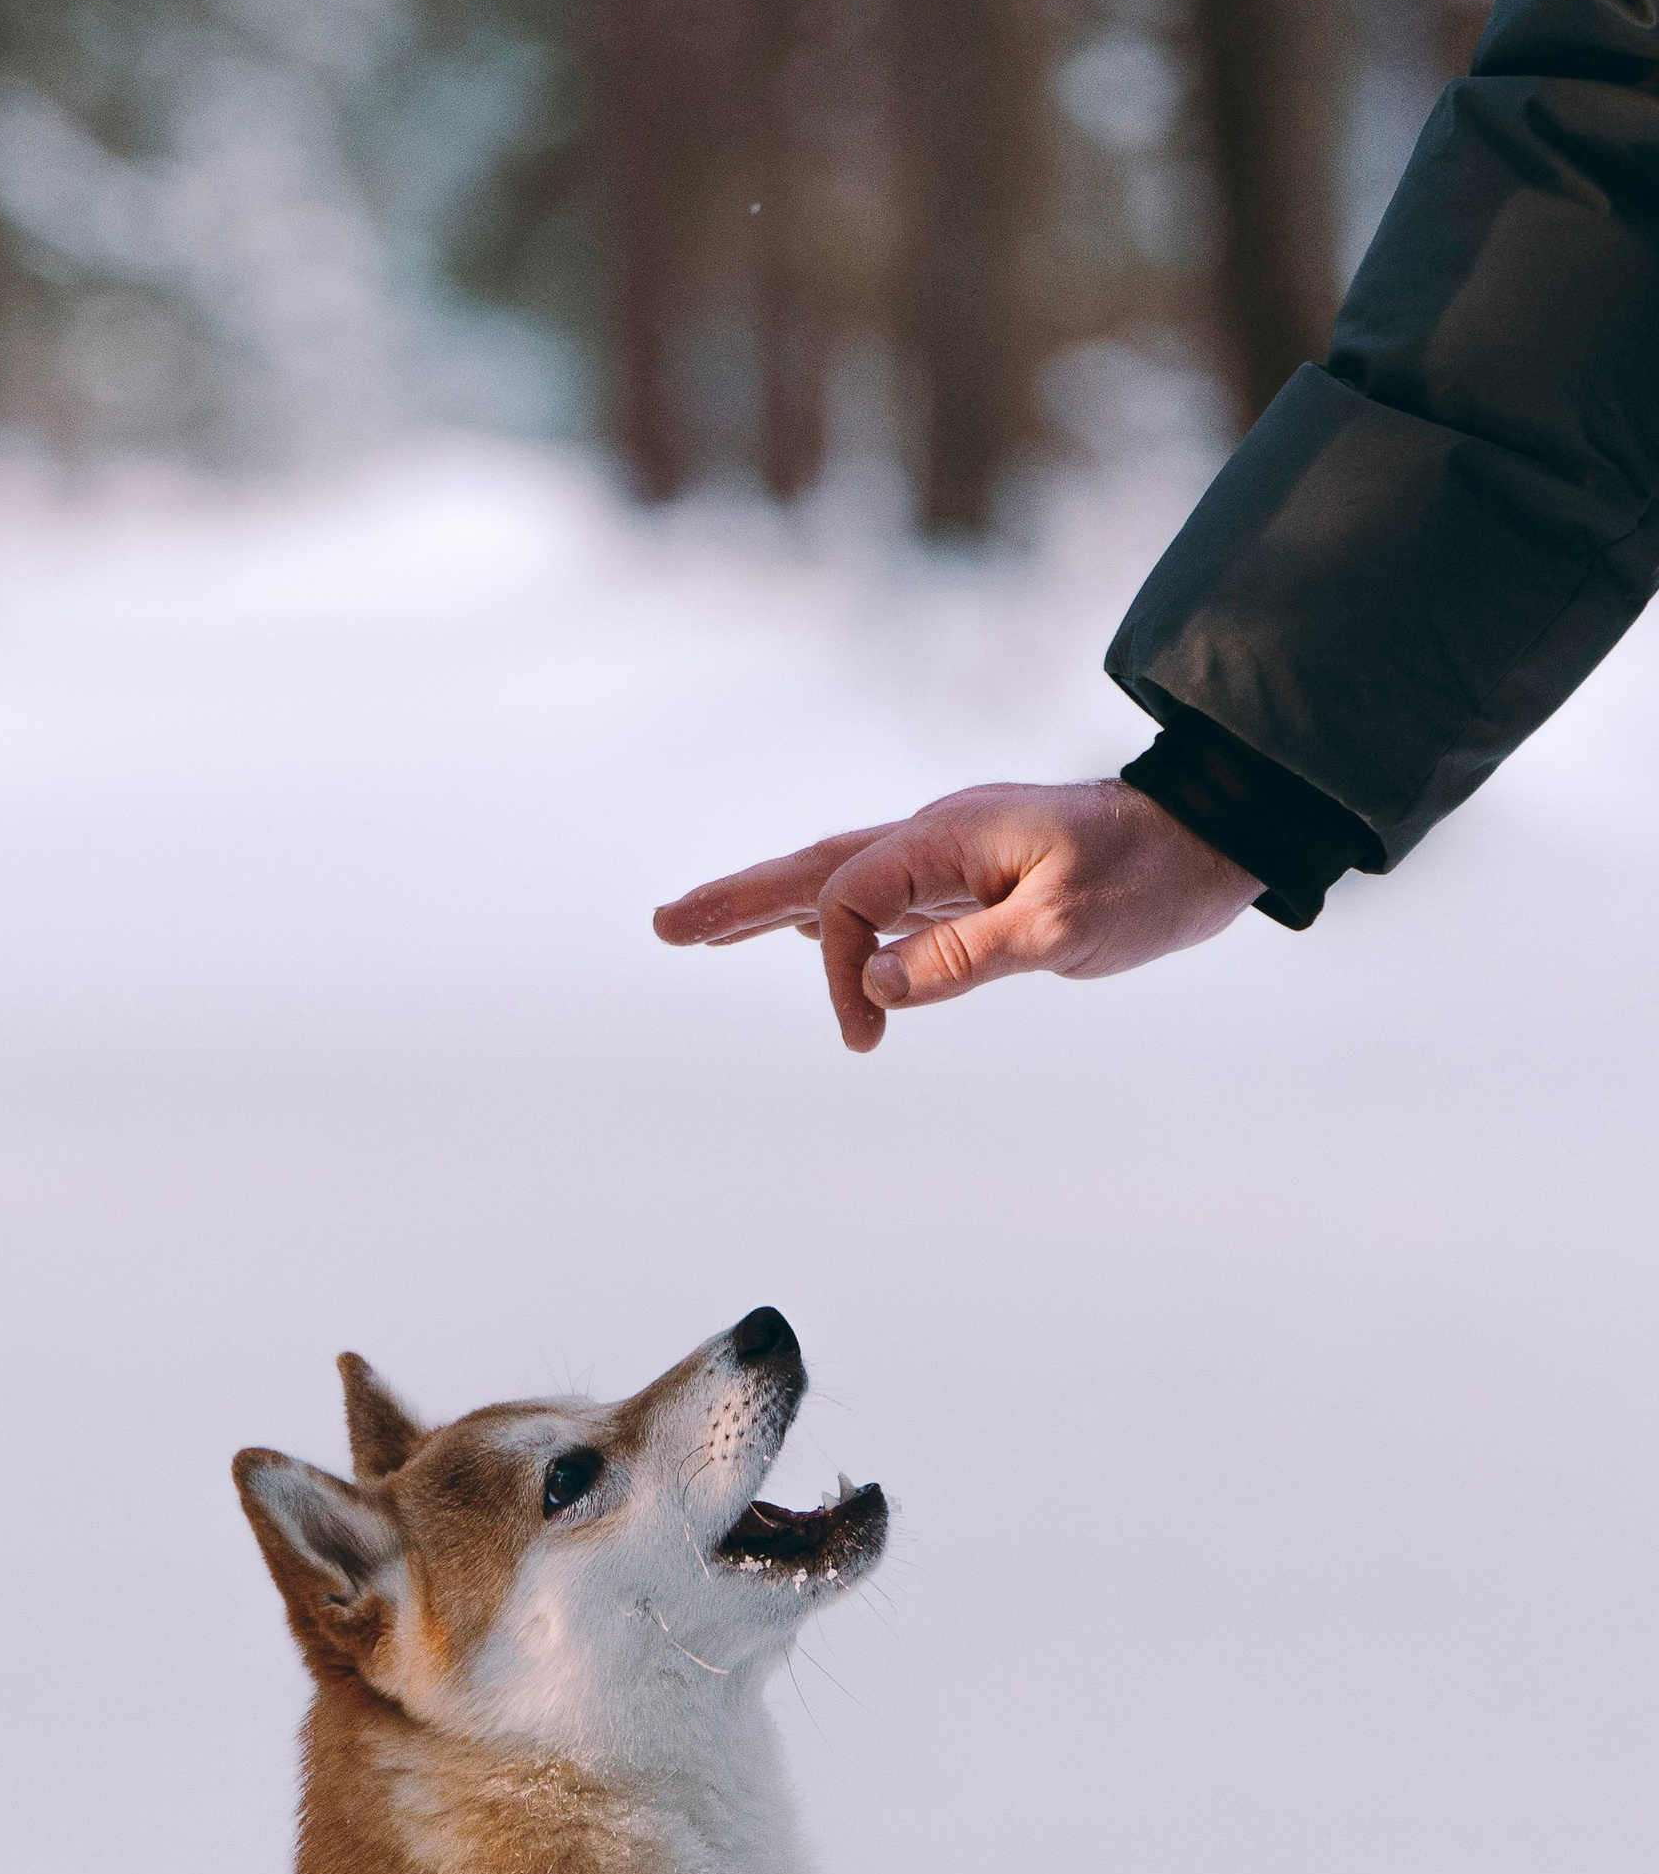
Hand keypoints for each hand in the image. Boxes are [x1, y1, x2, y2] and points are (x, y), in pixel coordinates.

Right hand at [652, 779, 1258, 1049]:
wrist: (1208, 838)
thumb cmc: (1145, 876)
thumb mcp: (1061, 924)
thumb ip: (964, 955)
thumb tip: (878, 986)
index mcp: (946, 837)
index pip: (849, 902)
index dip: (838, 972)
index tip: (867, 1036)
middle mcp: (936, 837)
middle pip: (813, 870)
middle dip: (736, 901)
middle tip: (665, 926)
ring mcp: (951, 855)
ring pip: (839, 880)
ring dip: (768, 906)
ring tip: (702, 930)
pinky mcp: (971, 877)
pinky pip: (880, 894)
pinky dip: (829, 912)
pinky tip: (803, 928)